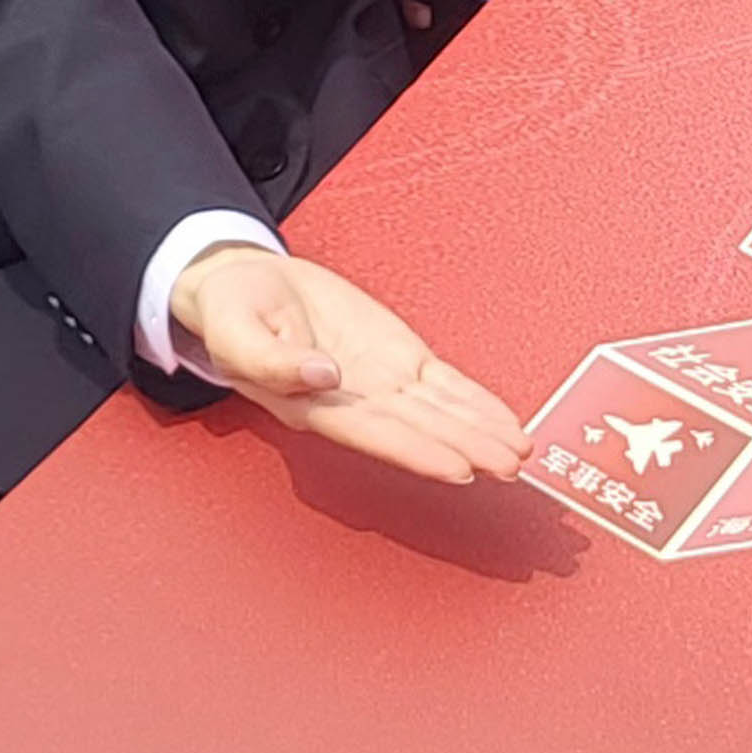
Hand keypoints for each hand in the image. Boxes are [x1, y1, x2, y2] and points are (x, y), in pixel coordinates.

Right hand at [173, 245, 529, 486]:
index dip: (417, 451)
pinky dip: (477, 402)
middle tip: (508, 466)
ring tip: (518, 452)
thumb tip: (322, 374)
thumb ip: (272, 360)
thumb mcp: (233, 330)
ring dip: (480, 432)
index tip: (457, 466)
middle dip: (466, 448)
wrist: (246, 286)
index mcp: (310, 404)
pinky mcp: (397, 357)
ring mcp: (379, 383)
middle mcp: (353, 401)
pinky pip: (443, 384)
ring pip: (440, 413)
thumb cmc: (232, 313)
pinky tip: (503, 421)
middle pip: (419, 431)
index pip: (374, 433)